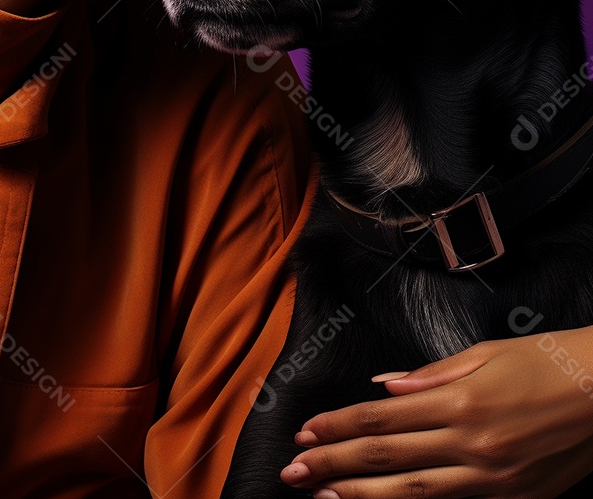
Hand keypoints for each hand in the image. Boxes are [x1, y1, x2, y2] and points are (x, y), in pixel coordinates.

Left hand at [280, 326, 592, 497]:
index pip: (380, 416)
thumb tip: (382, 386)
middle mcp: (470, 444)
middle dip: (333, 465)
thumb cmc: (545, 363)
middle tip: (294, 471)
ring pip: (412, 493)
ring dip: (361, 497)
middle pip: (385, 457)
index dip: (338, 425)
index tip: (305, 431)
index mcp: (459, 401)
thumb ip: (427, 375)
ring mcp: (491, 479)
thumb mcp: (484, 354)